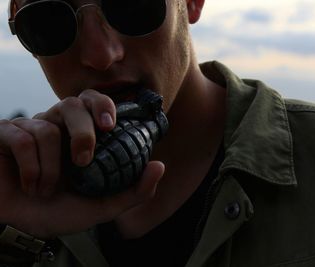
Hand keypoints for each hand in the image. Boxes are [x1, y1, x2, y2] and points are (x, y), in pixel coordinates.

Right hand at [0, 89, 163, 237]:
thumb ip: (134, 190)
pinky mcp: (6, 134)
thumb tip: (160, 165)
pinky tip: (30, 185)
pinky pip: (22, 139)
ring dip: (50, 167)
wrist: (18, 226)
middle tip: (83, 161)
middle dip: (83, 131)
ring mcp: (29, 128)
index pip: (94, 103)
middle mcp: (56, 126)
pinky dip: (30, 169)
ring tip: (47, 190)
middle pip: (73, 104)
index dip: (103, 106)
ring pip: (47, 127)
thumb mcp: (103, 206)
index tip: (111, 125)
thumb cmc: (59, 211)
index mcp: (79, 135)